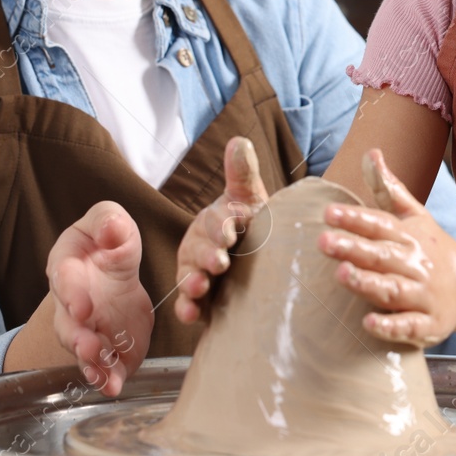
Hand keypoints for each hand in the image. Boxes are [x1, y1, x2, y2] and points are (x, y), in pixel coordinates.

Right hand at [46, 201, 151, 395]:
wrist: (113, 271)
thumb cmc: (107, 242)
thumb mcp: (110, 221)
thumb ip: (109, 221)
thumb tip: (111, 229)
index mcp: (67, 266)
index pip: (63, 279)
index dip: (71, 294)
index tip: (83, 306)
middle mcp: (70, 303)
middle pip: (67, 323)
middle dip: (77, 337)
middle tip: (90, 347)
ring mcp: (86, 328)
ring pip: (81, 350)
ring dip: (90, 363)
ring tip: (102, 374)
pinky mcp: (106, 347)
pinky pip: (103, 367)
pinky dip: (107, 378)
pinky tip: (113, 386)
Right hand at [173, 137, 268, 324]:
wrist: (267, 266)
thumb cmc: (257, 226)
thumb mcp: (251, 199)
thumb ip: (242, 174)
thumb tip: (239, 140)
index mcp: (214, 222)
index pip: (214, 221)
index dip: (222, 225)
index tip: (233, 228)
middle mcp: (202, 247)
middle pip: (198, 250)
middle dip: (206, 255)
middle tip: (220, 261)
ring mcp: (200, 274)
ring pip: (189, 278)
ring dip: (192, 283)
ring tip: (200, 287)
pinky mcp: (203, 302)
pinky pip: (189, 305)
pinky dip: (187, 309)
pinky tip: (190, 315)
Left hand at [319, 148, 455, 346]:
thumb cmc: (433, 249)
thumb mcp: (414, 216)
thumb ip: (388, 188)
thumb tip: (371, 153)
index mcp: (409, 237)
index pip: (380, 225)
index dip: (355, 218)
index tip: (328, 213)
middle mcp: (416, 265)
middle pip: (382, 255)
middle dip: (354, 248)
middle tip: (324, 242)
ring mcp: (423, 295)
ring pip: (394, 289)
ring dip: (368, 283)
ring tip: (342, 275)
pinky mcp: (429, 325)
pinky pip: (410, 327)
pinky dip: (391, 326)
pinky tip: (368, 324)